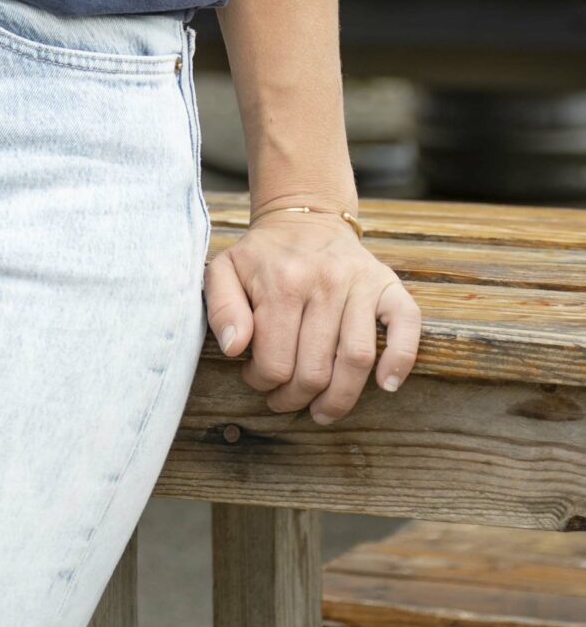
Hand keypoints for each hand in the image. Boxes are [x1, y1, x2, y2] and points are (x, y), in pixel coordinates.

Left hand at [205, 210, 422, 424]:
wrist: (304, 216)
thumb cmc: (263, 255)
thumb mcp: (225, 270)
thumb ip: (221, 308)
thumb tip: (235, 349)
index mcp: (282, 281)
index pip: (275, 361)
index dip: (263, 382)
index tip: (257, 380)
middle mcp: (325, 280)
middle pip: (316, 369)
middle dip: (297, 398)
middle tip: (286, 400)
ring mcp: (360, 282)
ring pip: (356, 359)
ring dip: (340, 399)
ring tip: (322, 410)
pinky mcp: (388, 284)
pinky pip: (406, 325)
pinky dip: (400, 360)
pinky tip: (385, 385)